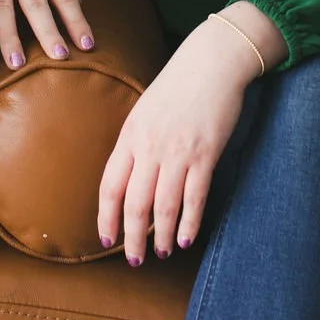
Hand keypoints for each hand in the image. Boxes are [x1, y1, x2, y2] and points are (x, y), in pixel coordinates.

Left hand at [97, 17, 258, 263]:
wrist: (213, 60)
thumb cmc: (178, 83)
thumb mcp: (145, 109)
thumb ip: (136, 142)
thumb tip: (129, 179)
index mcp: (131, 133)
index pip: (110, 185)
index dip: (106, 217)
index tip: (106, 239)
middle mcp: (150, 145)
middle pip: (135, 203)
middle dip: (133, 237)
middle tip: (136, 259)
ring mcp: (179, 151)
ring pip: (165, 206)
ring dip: (162, 236)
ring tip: (162, 252)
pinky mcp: (206, 153)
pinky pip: (195, 198)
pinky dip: (189, 223)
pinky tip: (186, 238)